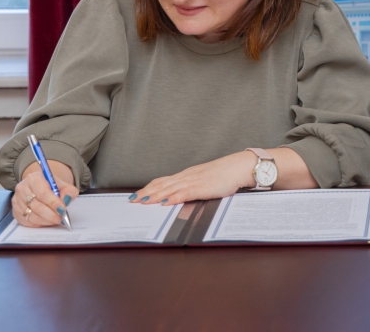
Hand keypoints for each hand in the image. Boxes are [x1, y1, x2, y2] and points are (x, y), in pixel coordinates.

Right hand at [12, 161, 77, 227]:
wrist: (40, 186)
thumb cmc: (51, 186)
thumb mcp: (62, 184)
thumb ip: (68, 191)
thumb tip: (67, 199)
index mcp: (33, 178)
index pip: (42, 193)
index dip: (53, 203)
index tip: (62, 210)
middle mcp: (22, 188)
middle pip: (36, 206)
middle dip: (51, 214)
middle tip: (61, 218)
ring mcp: (17, 201)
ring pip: (32, 216)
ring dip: (46, 220)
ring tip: (56, 220)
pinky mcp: (16, 212)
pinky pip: (27, 222)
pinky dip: (39, 224)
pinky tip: (47, 221)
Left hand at [131, 151, 258, 205]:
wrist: (238, 167)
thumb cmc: (225, 174)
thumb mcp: (205, 179)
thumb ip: (194, 186)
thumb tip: (183, 194)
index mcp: (187, 175)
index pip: (163, 181)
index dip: (148, 188)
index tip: (137, 194)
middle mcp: (187, 176)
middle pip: (161, 185)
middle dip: (145, 193)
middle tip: (131, 200)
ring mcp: (193, 181)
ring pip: (169, 189)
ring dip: (154, 196)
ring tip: (141, 202)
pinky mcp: (201, 187)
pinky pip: (184, 193)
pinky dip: (172, 198)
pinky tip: (164, 203)